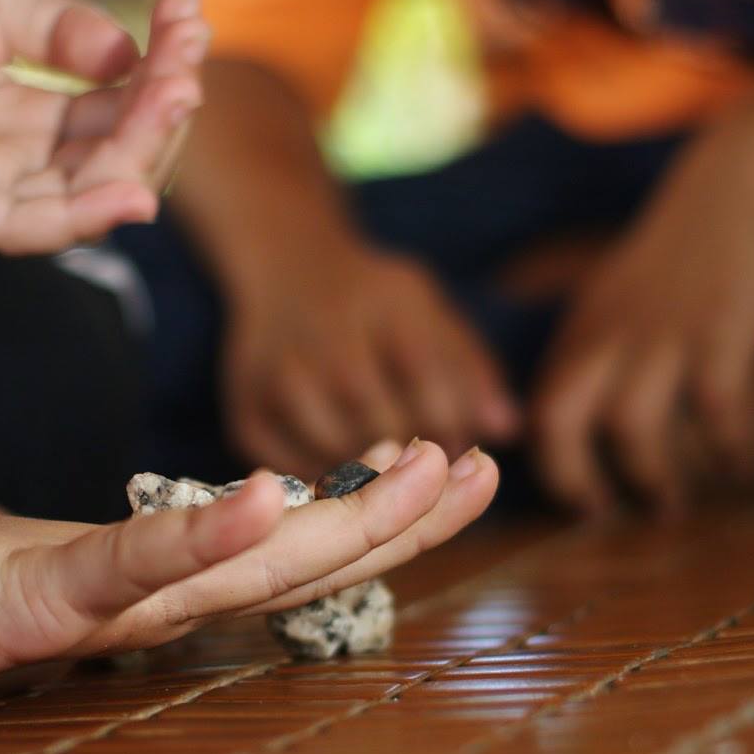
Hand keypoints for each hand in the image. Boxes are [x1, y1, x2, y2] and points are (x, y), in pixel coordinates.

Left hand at [0, 0, 207, 253]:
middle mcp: (15, 160)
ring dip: (140, 160)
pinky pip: (23, 228)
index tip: (193, 12)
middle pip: (116, 156)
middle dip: (166, 111)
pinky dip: (79, 218)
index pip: (119, 105)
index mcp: (27, 112)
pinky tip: (127, 190)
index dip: (164, 66)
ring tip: (176, 103)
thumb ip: (55, 28)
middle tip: (189, 61)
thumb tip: (131, 53)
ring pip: (84, 198)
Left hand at [0, 439, 498, 699]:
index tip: (445, 466)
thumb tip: (192, 507)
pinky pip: (130, 567)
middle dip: (396, 519)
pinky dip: (206, 537)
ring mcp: (99, 605)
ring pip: (245, 569)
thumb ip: (132, 532)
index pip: (290, 548)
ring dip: (343, 526)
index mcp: (160, 582)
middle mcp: (149, 602)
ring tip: (424, 474)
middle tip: (482, 469)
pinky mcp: (35, 598)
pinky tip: (274, 497)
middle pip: (297, 563)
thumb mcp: (56, 542)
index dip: (374, 516)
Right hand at [223, 249, 520, 478]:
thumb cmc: (371, 298)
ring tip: (395, 481)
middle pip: (385, 422)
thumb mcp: (426, 308)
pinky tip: (347, 478)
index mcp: (382, 303)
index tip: (468, 450)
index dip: (455, 425)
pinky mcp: (246, 414)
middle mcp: (324, 338)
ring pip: (341, 453)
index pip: (428, 378)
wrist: (285, 269)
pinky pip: (296, 470)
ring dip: (376, 479)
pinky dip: (326, 483)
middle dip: (422, 459)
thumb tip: (507, 429)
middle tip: (435, 478)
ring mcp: (279, 377)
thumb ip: (469, 364)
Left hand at [531, 133, 753, 515]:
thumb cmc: (684, 243)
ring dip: (651, 478)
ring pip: (631, 428)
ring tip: (671, 509)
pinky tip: (738, 467)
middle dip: (575, 481)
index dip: (549, 461)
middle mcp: (611, 334)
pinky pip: (715, 411)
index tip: (573, 498)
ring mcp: (664, 334)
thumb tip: (587, 409)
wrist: (741, 174)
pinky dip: (724, 448)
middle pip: (562, 423)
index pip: (541, 408)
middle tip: (602, 518)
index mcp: (585, 328)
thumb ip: (599, 346)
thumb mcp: (619, 291)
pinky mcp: (721, 332)